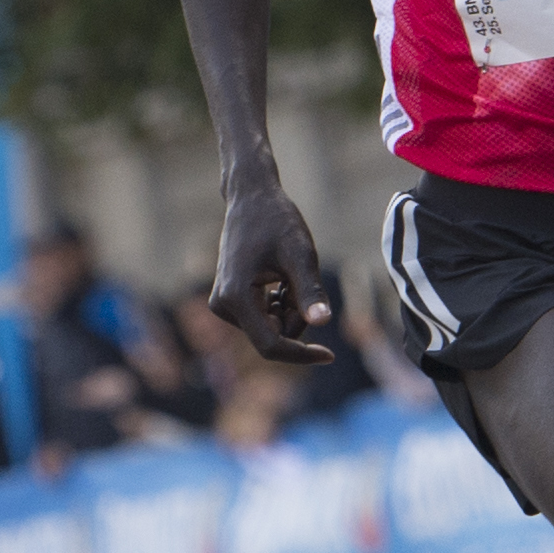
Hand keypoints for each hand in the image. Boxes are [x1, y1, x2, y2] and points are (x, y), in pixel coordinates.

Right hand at [209, 179, 334, 363]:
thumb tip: (322, 322)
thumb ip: (309, 290)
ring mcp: (223, 304)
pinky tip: (279, 277)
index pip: (270, 345)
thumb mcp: (300, 254)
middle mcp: (223, 306)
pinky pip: (262, 318)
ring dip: (288, 309)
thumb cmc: (277, 220)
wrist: (251, 198)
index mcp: (236, 298)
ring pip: (269, 328)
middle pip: (272, 337)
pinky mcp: (228, 300)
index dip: (301, 354)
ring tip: (288, 274)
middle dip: (295, 317)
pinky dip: (279, 304)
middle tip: (302, 281)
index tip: (330, 355)